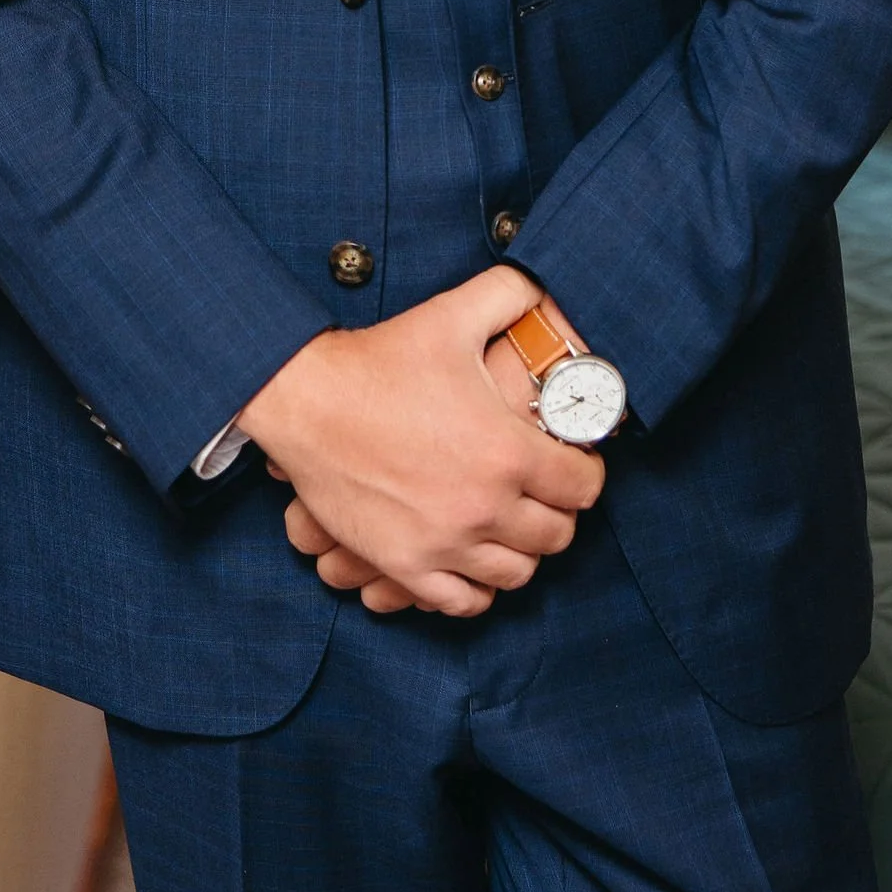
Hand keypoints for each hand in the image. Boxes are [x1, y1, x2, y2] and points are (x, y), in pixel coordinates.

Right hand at [240, 266, 601, 617]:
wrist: (307, 400)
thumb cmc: (381, 360)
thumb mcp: (452, 314)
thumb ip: (511, 295)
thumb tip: (547, 289)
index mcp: (508, 451)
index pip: (584, 487)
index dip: (585, 471)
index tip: (570, 460)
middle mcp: (485, 507)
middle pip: (556, 535)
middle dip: (557, 511)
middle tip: (540, 489)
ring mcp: (445, 544)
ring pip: (516, 574)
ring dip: (521, 549)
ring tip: (508, 522)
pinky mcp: (406, 566)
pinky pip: (465, 602)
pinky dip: (477, 587)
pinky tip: (472, 557)